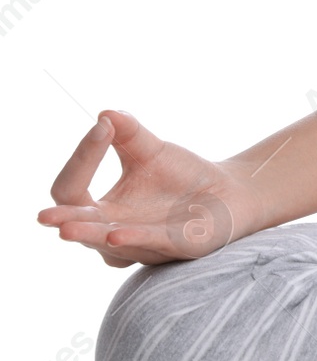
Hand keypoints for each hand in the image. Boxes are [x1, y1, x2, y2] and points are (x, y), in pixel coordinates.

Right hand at [39, 110, 267, 267]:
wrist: (228, 192)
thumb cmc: (181, 177)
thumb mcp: (151, 151)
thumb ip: (129, 134)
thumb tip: (107, 112)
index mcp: (102, 210)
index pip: (72, 191)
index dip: (81, 160)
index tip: (102, 127)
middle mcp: (114, 233)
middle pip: (81, 226)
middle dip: (64, 220)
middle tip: (44, 216)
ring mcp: (144, 245)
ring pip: (110, 242)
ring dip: (92, 233)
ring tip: (68, 228)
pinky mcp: (177, 247)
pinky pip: (151, 244)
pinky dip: (134, 238)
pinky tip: (116, 233)